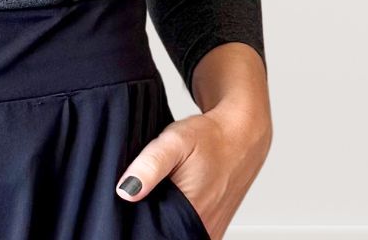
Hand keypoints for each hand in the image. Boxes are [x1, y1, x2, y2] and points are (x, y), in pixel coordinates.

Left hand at [114, 101, 271, 238]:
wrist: (241, 138)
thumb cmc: (210, 138)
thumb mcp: (175, 142)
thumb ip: (150, 166)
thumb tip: (125, 191)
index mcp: (191, 214)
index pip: (151, 230)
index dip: (138, 215)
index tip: (135, 194)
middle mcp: (202, 229)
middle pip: (162, 231)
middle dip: (149, 213)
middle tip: (152, 185)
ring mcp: (209, 232)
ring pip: (173, 231)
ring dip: (162, 214)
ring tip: (164, 188)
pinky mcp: (212, 229)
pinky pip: (186, 229)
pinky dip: (175, 214)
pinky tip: (173, 195)